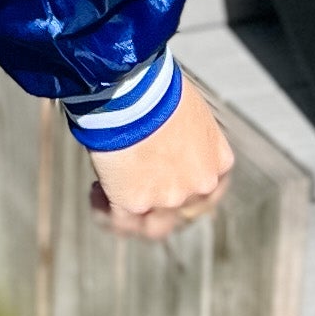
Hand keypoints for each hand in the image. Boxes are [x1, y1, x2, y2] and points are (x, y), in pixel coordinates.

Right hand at [88, 84, 233, 240]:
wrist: (134, 90)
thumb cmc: (158, 88)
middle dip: (159, 202)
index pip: (208, 190)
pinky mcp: (133, 203)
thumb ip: (187, 137)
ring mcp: (167, 199)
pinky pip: (119, 222)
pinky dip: (106, 211)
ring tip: (112, 192)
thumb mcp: (189, 111)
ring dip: (135, 215)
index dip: (185, 186)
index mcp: (217, 163)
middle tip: (138, 182)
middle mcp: (198, 186)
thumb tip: (166, 136)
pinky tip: (97, 192)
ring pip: (152, 227)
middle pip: (182, 212)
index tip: (167, 174)